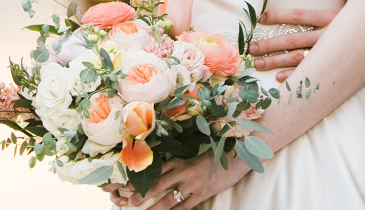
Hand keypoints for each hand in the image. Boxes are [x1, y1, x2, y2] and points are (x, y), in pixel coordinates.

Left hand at [110, 152, 250, 208]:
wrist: (235, 158)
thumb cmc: (213, 158)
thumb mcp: (192, 158)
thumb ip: (178, 166)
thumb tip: (161, 174)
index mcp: (180, 161)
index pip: (156, 170)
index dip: (143, 178)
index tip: (129, 185)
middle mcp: (184, 171)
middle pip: (158, 184)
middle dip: (143, 194)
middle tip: (131, 202)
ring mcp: (193, 183)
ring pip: (169, 199)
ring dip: (155, 207)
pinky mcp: (202, 194)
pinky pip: (184, 207)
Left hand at [248, 0, 344, 81]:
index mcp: (331, 18)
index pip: (299, 16)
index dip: (278, 16)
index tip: (261, 17)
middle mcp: (328, 38)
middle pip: (293, 40)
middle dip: (270, 44)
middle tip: (251, 48)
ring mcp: (330, 55)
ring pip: (298, 59)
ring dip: (276, 62)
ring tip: (258, 63)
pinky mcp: (334, 68)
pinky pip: (312, 74)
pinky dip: (296, 77)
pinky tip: (281, 80)